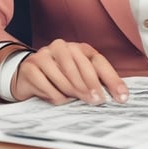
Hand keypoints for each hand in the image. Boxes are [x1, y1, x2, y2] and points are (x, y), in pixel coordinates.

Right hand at [12, 38, 128, 104]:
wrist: (26, 74)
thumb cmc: (58, 76)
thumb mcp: (78, 76)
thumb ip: (95, 81)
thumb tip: (118, 96)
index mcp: (78, 48)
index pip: (98, 62)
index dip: (112, 79)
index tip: (121, 97)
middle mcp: (62, 47)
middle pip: (82, 67)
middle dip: (92, 87)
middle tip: (98, 101)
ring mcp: (45, 55)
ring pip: (65, 78)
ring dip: (72, 93)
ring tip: (75, 100)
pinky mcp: (31, 66)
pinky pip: (48, 86)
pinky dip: (55, 97)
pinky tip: (58, 99)